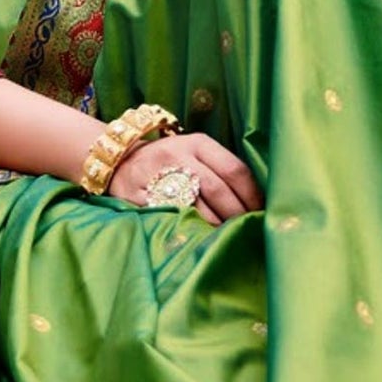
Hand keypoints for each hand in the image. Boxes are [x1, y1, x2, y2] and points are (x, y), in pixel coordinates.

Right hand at [108, 132, 262, 225]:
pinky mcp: (137, 196)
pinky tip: (200, 238)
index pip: (234, 169)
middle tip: (247, 230)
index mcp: (197, 143)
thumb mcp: (196, 152)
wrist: (119, 161)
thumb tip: (256, 201)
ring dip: (216, 226)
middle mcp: (177, 156)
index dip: (252, 195)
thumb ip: (221, 169)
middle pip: (217, 190)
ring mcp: (155, 176)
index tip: (262, 212)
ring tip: (228, 237)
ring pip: (196, 208)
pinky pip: (170, 218)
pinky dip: (189, 231)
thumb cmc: (171, 161)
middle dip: (237, 214)